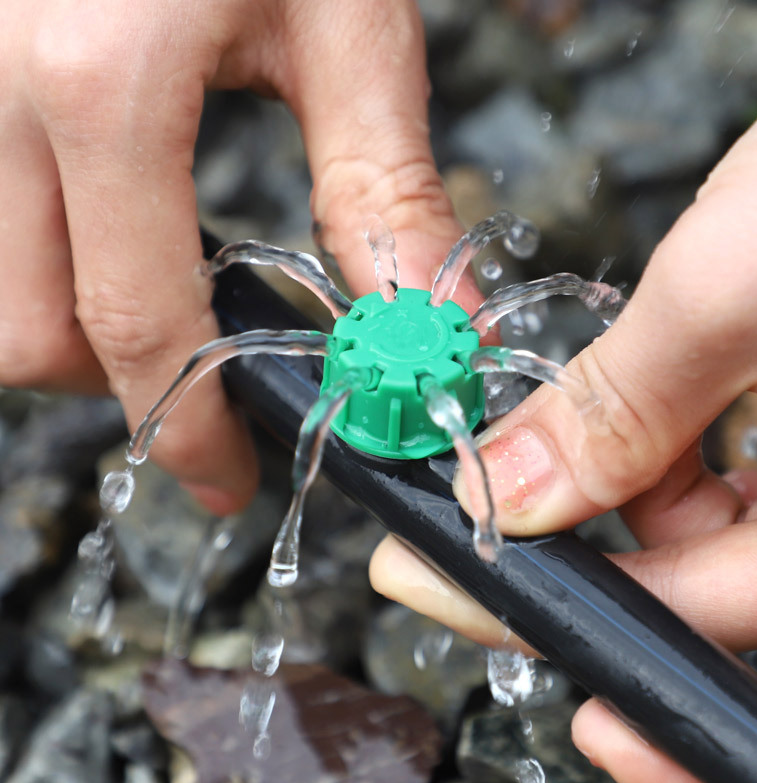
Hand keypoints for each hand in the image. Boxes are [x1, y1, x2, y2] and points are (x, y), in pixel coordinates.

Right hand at [1, 0, 475, 512]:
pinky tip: (104, 221)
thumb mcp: (344, 24)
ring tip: (152, 294)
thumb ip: (382, 192)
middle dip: (118, 382)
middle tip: (199, 371)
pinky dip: (39, 256)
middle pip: (22, 330)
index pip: (132, 322)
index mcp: (99, 79)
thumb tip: (430, 329)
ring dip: (67, 324)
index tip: (226, 478)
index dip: (185, 427)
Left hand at [370, 83, 756, 782]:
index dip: (550, 609)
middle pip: (694, 587)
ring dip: (619, 487)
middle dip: (588, 548)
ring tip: (574, 425)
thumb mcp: (728, 297)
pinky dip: (660, 450)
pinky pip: (722, 474)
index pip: (683, 615)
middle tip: (496, 512)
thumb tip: (510, 490)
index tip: (445, 590)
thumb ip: (612, 415)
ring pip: (700, 528)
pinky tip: (640, 404)